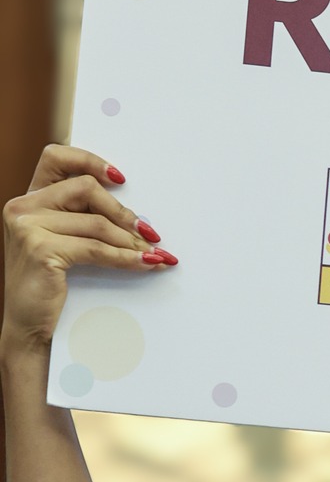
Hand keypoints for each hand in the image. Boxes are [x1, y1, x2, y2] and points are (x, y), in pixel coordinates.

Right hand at [1, 146, 171, 358]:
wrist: (27, 325)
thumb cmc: (47, 284)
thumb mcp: (60, 242)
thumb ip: (81, 218)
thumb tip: (137, 217)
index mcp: (27, 200)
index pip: (56, 157)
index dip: (90, 161)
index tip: (121, 179)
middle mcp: (22, 207)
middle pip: (85, 188)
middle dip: (123, 212)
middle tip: (150, 233)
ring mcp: (28, 227)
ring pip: (96, 222)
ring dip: (131, 240)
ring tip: (154, 254)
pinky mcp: (41, 249)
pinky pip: (97, 249)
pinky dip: (126, 257)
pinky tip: (145, 264)